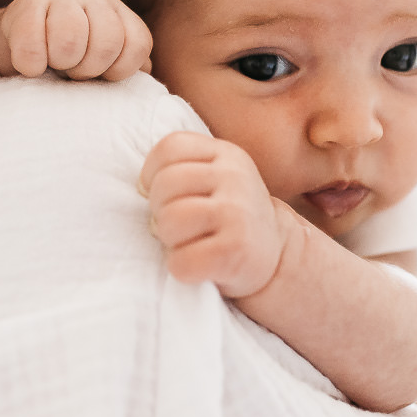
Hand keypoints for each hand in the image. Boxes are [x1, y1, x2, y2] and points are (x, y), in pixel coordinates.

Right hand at [0, 0, 152, 80]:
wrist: (14, 49)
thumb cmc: (66, 66)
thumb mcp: (102, 67)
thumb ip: (128, 70)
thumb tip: (147, 75)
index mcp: (119, 15)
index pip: (138, 44)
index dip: (119, 70)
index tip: (99, 76)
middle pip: (108, 41)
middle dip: (88, 69)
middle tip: (71, 71)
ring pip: (72, 38)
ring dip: (60, 62)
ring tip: (52, 64)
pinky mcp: (26, 5)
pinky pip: (32, 45)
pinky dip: (30, 65)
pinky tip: (29, 66)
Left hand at [139, 131, 295, 297]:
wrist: (277, 258)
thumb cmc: (229, 219)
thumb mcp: (215, 179)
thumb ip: (182, 169)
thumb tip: (140, 189)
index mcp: (226, 154)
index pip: (169, 148)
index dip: (153, 175)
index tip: (167, 197)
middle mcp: (235, 177)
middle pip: (164, 186)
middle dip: (161, 211)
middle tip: (183, 227)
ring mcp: (238, 212)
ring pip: (170, 221)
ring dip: (171, 241)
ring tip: (191, 244)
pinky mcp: (236, 250)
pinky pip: (181, 261)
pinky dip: (181, 269)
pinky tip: (200, 266)